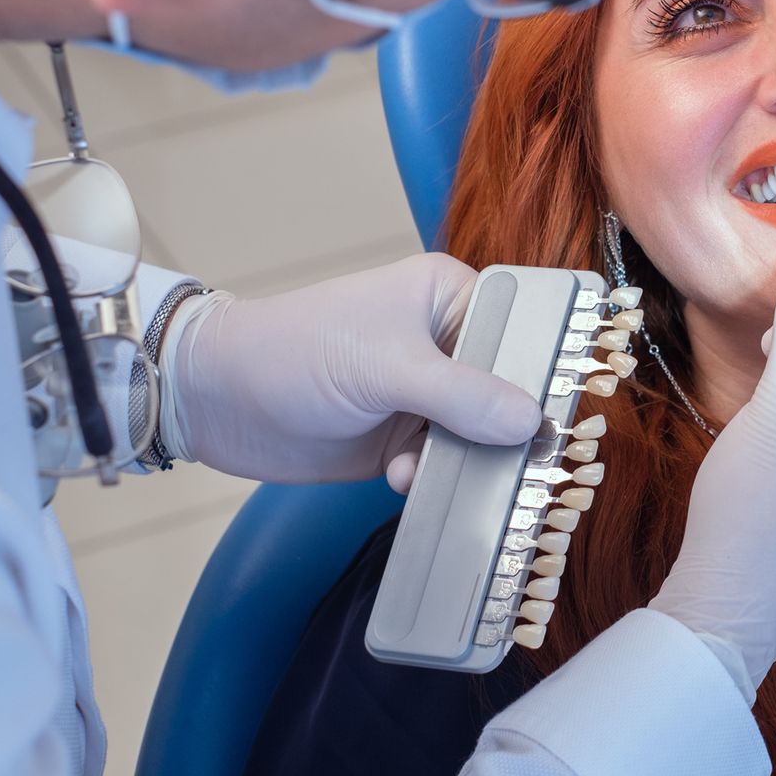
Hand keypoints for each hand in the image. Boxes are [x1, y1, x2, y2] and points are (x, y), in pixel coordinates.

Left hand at [162, 254, 541, 485]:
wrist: (216, 401)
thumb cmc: (296, 353)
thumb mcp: (386, 368)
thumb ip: (461, 396)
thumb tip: (531, 423)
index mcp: (449, 297)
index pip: (523, 327)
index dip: (544, 369)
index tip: (559, 413)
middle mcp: (446, 342)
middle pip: (508, 388)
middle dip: (508, 427)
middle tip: (522, 462)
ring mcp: (426, 394)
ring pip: (480, 433)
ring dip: (468, 460)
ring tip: (450, 473)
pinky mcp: (403, 438)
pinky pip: (445, 462)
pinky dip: (436, 477)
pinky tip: (404, 478)